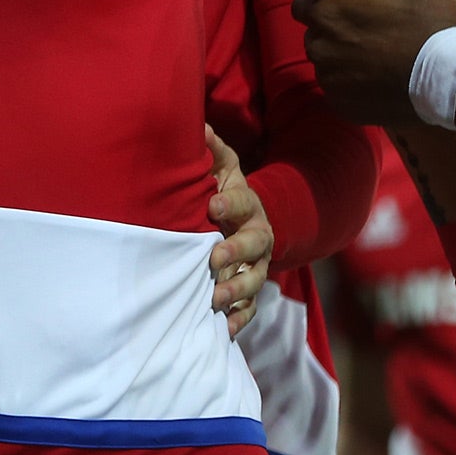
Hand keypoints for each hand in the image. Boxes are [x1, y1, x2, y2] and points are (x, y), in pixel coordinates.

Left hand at [205, 125, 270, 339]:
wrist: (248, 222)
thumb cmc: (224, 191)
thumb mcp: (221, 167)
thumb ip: (210, 149)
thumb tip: (197, 124)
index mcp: (248, 205)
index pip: (241, 201)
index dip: (228, 202)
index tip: (211, 204)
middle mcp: (258, 237)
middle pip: (254, 245)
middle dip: (236, 251)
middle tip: (214, 257)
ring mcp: (257, 266)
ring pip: (254, 280)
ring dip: (236, 289)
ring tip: (214, 298)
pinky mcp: (251, 291)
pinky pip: (250, 308)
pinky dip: (238, 319)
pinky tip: (223, 330)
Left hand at [296, 0, 455, 125]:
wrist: (450, 81)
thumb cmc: (429, 21)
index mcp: (327, 14)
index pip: (306, 7)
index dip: (327, 5)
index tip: (353, 7)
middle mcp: (320, 49)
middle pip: (317, 37)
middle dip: (336, 33)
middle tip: (372, 32)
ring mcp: (331, 81)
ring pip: (328, 66)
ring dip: (345, 61)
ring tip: (380, 56)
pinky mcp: (344, 107)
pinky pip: (340, 94)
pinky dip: (355, 89)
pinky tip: (382, 80)